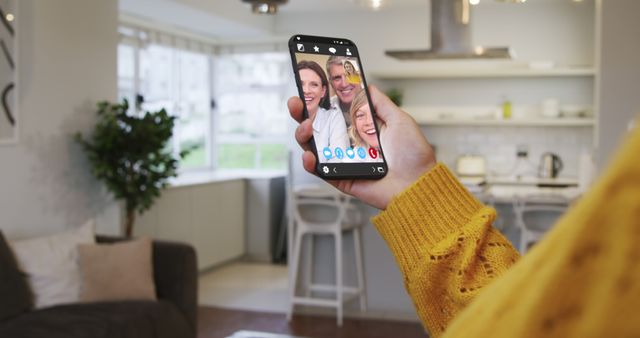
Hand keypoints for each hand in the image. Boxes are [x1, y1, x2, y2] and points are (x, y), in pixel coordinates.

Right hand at [289, 85, 436, 209]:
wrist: (418, 183)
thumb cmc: (413, 155)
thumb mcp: (399, 119)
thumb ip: (379, 103)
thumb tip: (366, 85)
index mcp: (360, 128)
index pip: (333, 112)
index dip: (318, 101)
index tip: (308, 89)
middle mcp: (348, 144)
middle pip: (317, 127)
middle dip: (302, 113)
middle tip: (296, 103)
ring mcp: (342, 161)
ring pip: (313, 147)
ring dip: (303, 134)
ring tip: (306, 126)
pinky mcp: (341, 178)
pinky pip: (320, 171)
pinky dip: (310, 163)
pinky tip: (309, 154)